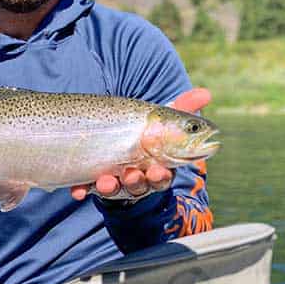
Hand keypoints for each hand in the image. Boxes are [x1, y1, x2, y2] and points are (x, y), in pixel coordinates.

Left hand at [70, 88, 211, 201]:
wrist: (119, 137)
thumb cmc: (150, 133)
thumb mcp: (164, 119)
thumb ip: (184, 108)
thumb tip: (207, 92)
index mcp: (157, 166)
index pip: (163, 175)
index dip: (161, 175)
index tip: (158, 170)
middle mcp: (137, 177)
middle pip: (139, 185)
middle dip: (137, 181)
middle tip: (133, 174)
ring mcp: (114, 180)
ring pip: (114, 189)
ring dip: (110, 187)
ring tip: (105, 181)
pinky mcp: (92, 180)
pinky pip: (86, 188)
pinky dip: (81, 190)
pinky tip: (77, 191)